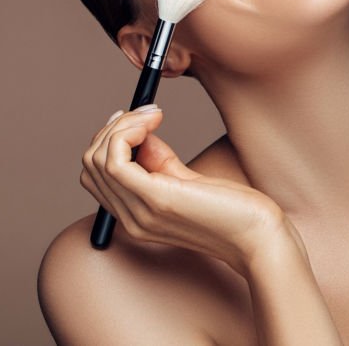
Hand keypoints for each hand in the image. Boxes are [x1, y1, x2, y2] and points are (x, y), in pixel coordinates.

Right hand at [80, 105, 293, 275]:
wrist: (257, 235)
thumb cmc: (231, 209)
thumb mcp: (185, 179)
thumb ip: (156, 160)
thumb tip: (141, 132)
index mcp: (134, 216)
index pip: (94, 175)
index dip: (109, 140)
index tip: (136, 119)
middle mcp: (130, 219)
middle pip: (90, 164)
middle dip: (113, 128)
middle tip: (147, 112)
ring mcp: (139, 212)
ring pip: (98, 159)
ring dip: (123, 125)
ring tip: (153, 114)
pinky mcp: (156, 199)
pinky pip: (115, 161)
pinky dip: (128, 132)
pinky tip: (154, 122)